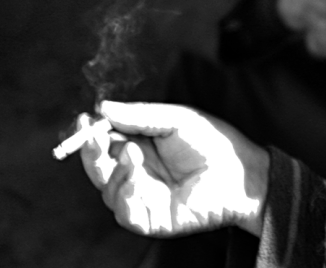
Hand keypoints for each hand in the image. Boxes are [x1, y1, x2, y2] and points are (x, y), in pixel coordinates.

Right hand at [79, 101, 268, 237]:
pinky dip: (123, 192)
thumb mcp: (175, 119)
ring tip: (132, 151)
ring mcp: (143, 196)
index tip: (84, 119)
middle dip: (91, 150)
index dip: (92, 132)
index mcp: (141, 146)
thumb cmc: (213, 142)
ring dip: (112, 168)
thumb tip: (102, 107)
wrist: (241, 173)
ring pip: (107, 188)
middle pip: (100, 166)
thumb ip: (140, 116)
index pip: (106, 140)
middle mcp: (137, 171)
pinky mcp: (150, 218)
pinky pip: (124, 211)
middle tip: (91, 135)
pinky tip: (134, 175)